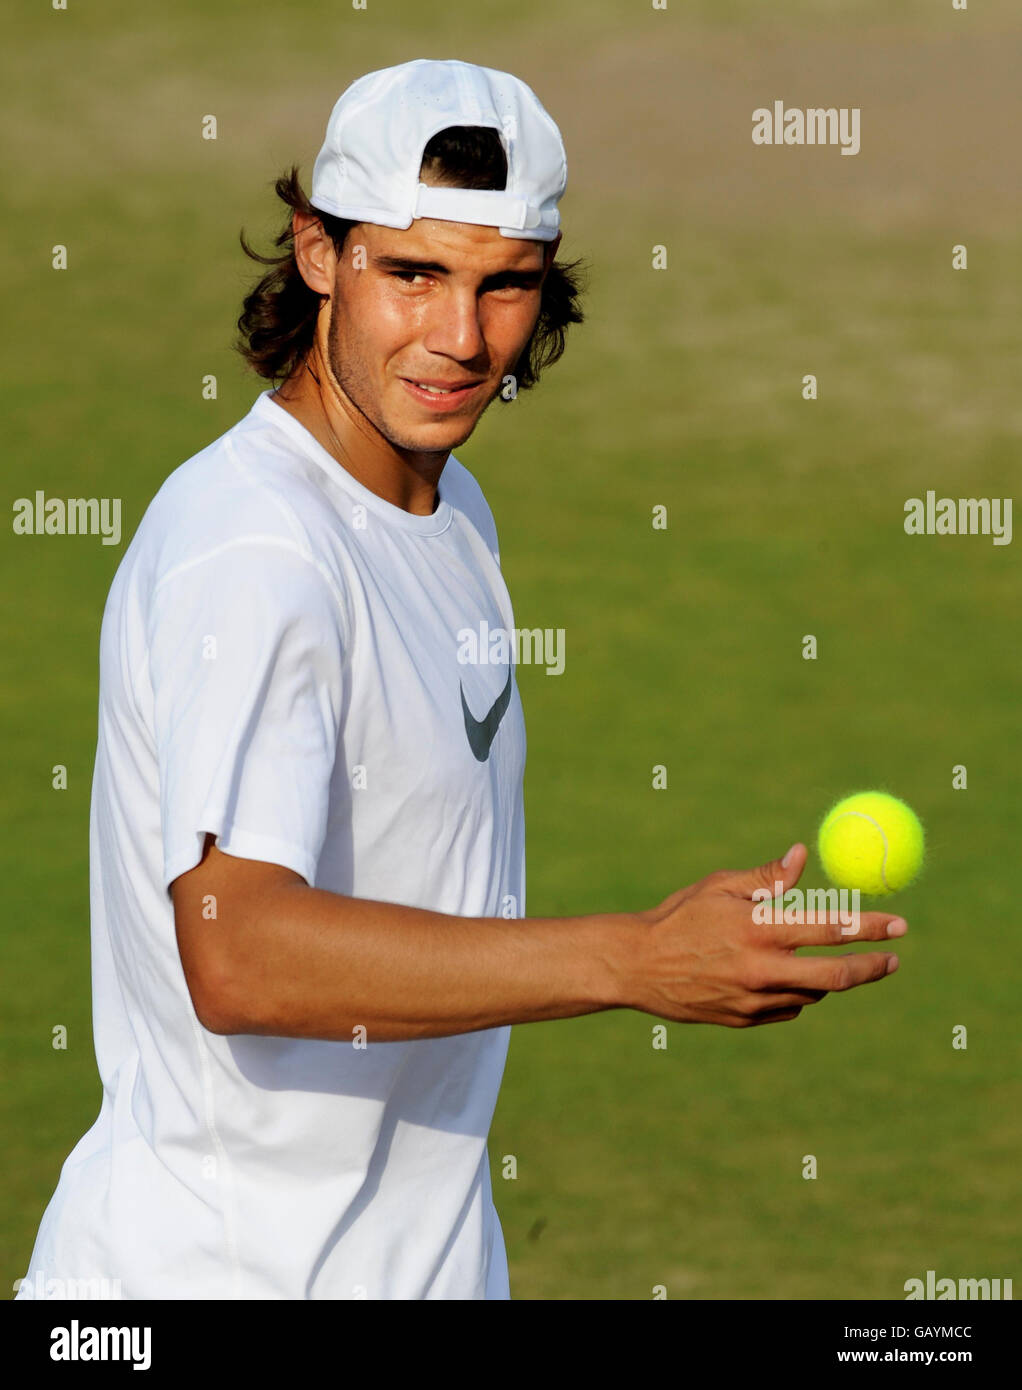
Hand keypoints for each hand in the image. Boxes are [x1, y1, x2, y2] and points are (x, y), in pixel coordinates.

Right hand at [629, 843, 905, 1026]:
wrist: (637, 967)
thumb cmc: (679, 917)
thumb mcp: (719, 887)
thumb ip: (766, 878)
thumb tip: (802, 855)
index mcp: (758, 928)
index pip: (830, 927)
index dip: (872, 926)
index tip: (900, 925)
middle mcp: (761, 968)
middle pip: (837, 977)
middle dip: (873, 967)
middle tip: (892, 960)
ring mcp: (754, 1000)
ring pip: (813, 994)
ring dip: (824, 977)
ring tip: (807, 958)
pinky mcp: (745, 1020)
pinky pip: (787, 1008)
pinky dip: (793, 992)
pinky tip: (774, 976)